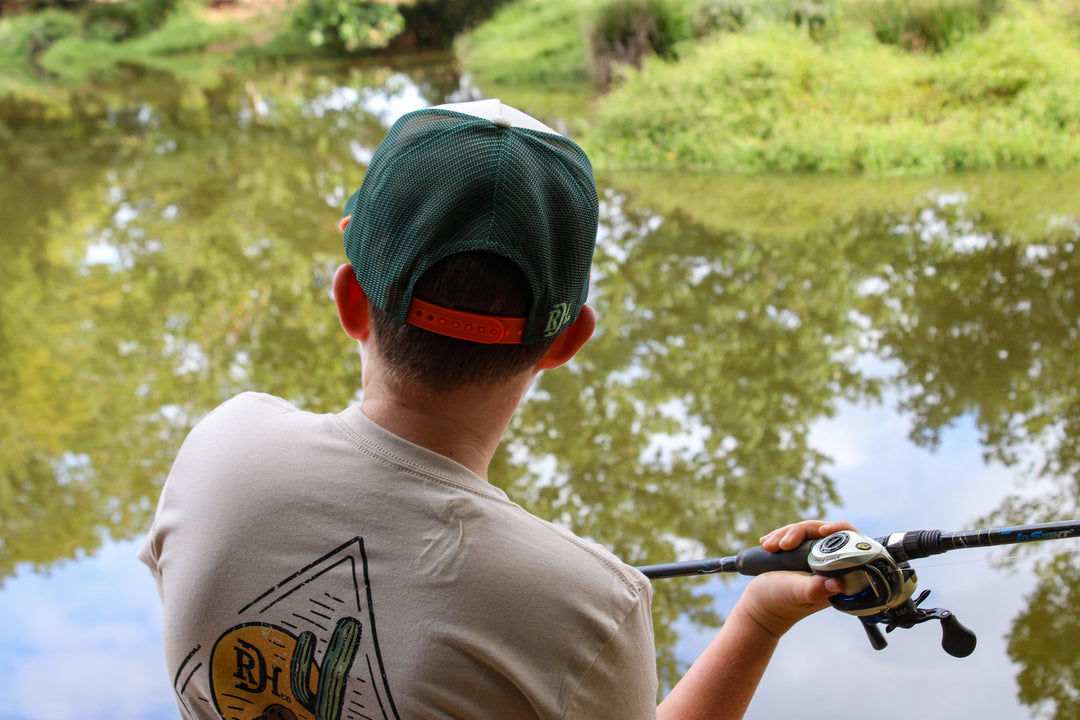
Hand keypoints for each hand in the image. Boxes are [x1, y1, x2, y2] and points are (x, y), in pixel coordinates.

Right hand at [736, 520, 856, 637]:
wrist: (760, 605)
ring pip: (807, 532)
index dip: (839, 531)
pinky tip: (767, 543)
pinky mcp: (802, 555)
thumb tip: (838, 583)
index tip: (822, 530)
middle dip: (800, 532)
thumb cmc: (777, 602)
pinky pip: (796, 535)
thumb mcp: (795, 593)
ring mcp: (816, 560)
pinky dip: (781, 536)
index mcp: (839, 576)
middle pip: (825, 533)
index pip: (849, 544)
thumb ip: (815, 589)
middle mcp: (832, 567)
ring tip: (768, 546)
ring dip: (785, 534)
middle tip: (781, 545)